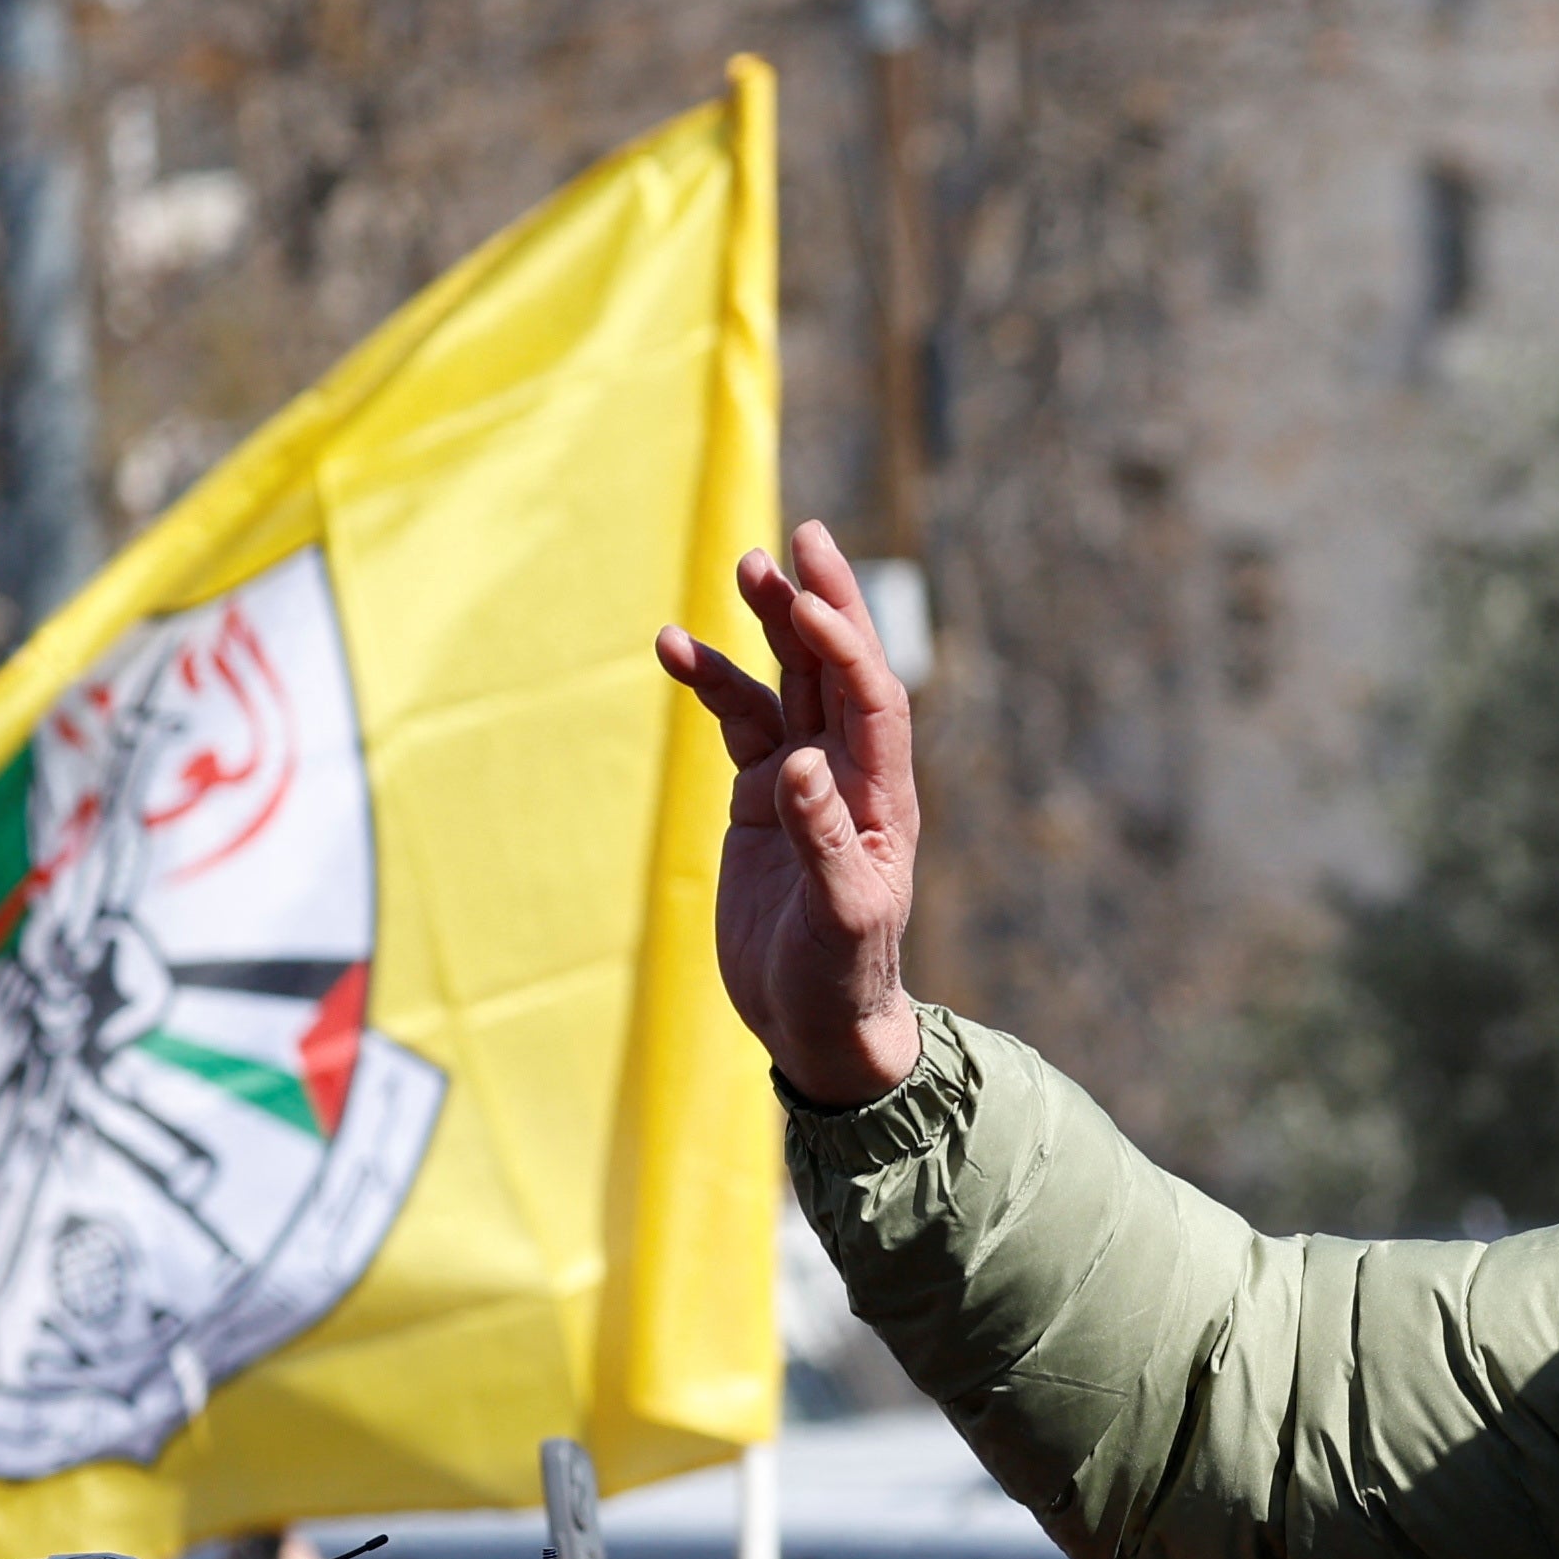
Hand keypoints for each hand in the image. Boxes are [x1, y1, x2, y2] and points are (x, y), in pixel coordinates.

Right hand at [657, 518, 927, 1107]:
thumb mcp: (840, 918)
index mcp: (885, 798)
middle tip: (803, 535)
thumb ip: (824, 842)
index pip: (871, 699)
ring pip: (789, 683)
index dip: (844, 646)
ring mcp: (804, 782)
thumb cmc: (842, 979)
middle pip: (838, 669)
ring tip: (744, 565)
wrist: (819, 1023)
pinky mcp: (762, 800)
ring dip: (769, 628)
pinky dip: (711, 684)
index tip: (808, 600)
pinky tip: (674, 646)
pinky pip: (739, 722)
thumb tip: (800, 765)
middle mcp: (850, 775)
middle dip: (822, 603)